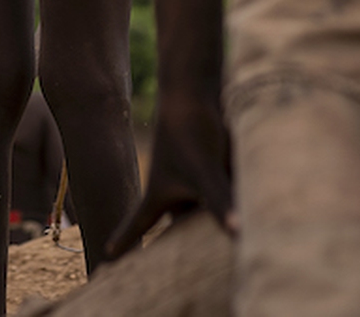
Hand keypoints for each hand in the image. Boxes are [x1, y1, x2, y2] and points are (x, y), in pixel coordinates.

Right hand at [106, 86, 234, 258]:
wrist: (200, 89)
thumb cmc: (192, 129)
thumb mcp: (204, 171)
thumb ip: (220, 202)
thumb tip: (240, 234)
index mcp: (160, 196)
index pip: (137, 227)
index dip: (123, 244)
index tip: (105, 258)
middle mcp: (176, 192)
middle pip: (180, 232)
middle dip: (183, 249)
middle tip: (189, 270)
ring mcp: (196, 182)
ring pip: (207, 214)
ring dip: (217, 221)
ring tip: (236, 239)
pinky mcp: (217, 172)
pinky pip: (226, 196)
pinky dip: (236, 201)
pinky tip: (254, 205)